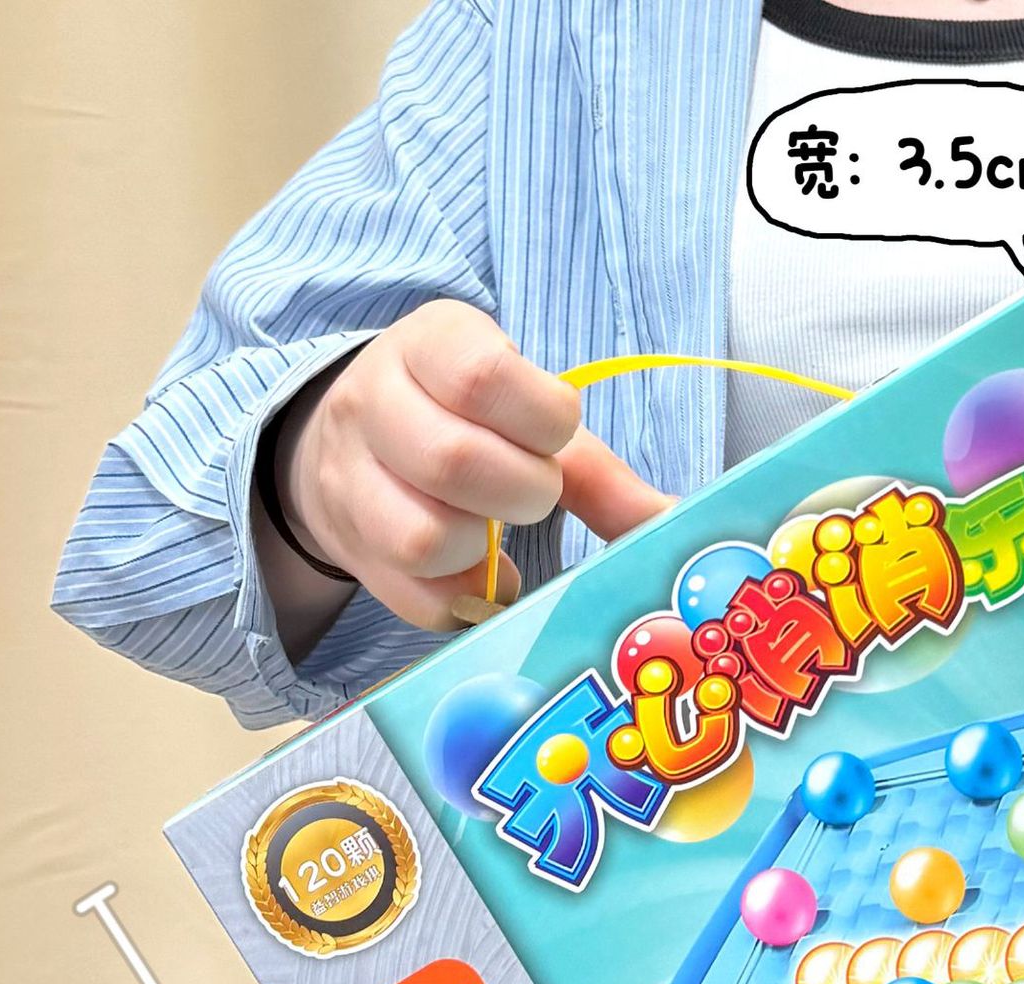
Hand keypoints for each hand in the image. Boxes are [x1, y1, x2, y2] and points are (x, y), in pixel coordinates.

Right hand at [263, 300, 672, 639]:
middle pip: (452, 461)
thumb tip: (675, 522)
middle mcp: (372, 404)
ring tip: (494, 535)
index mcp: (427, 346)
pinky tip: (480, 576)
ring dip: (484, 553)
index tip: (554, 434)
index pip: (482, 378)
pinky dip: (466, 599)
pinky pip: (416, 599)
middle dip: (521, 492)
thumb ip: (599, 471)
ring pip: (422, 538)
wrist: (354, 449)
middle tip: (535, 494)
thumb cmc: (468, 427)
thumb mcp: (526, 420)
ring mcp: (348, 480)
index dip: (541, 421)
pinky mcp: (351, 551)